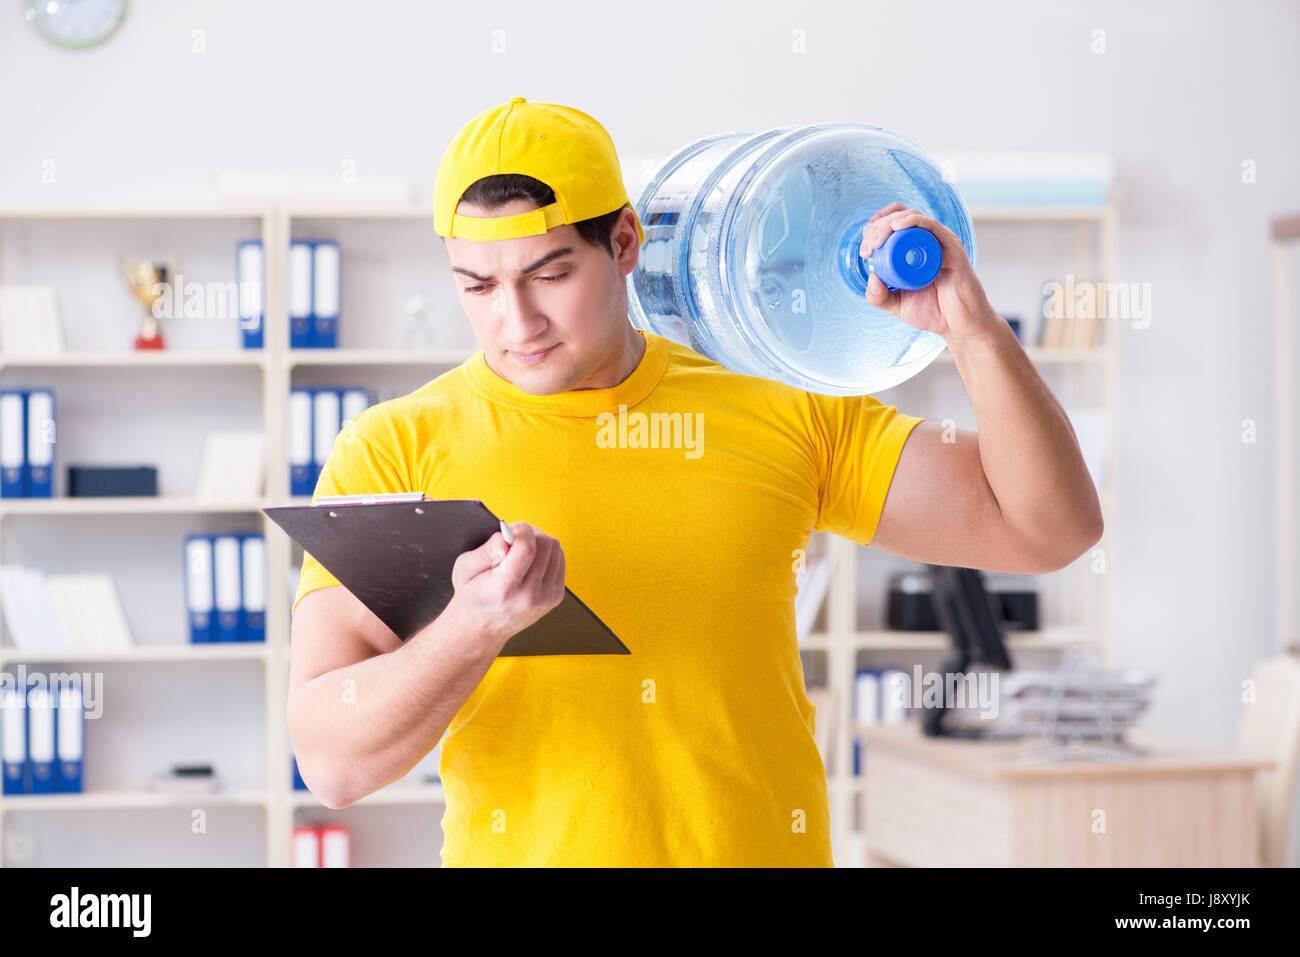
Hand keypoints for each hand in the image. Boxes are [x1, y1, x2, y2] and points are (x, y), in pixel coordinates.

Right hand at [446, 522, 565, 651]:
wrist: (484, 627)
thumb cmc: (473, 595)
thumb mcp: (464, 569)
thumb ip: (485, 551)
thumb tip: (506, 537)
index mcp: (505, 589)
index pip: (527, 548)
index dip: (522, 530)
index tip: (510, 531)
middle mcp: (529, 596)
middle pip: (545, 544)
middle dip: (530, 534)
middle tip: (513, 540)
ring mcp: (546, 598)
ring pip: (555, 549)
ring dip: (539, 542)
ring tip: (520, 551)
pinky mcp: (556, 596)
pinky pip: (559, 559)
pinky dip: (546, 553)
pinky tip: (530, 561)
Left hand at [859, 202, 1000, 342]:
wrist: (959, 325)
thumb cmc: (933, 312)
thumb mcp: (897, 305)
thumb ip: (880, 297)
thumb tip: (871, 277)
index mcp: (916, 249)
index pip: (894, 224)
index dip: (876, 229)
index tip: (865, 250)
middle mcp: (929, 241)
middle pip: (900, 217)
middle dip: (878, 227)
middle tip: (868, 248)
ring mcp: (941, 242)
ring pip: (913, 217)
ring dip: (890, 223)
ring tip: (876, 240)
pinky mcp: (952, 247)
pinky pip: (932, 226)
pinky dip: (912, 222)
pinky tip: (896, 227)